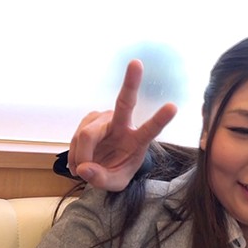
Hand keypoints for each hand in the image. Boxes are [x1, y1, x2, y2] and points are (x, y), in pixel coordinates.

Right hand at [69, 59, 177, 190]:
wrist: (100, 167)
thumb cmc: (113, 172)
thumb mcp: (113, 184)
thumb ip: (101, 179)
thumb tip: (85, 168)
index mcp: (137, 141)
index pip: (151, 130)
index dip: (161, 119)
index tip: (173, 106)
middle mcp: (122, 124)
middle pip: (125, 102)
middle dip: (131, 82)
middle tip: (137, 62)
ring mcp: (104, 119)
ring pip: (86, 135)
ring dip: (80, 156)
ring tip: (83, 169)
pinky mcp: (88, 119)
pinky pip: (75, 137)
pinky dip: (73, 154)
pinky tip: (78, 162)